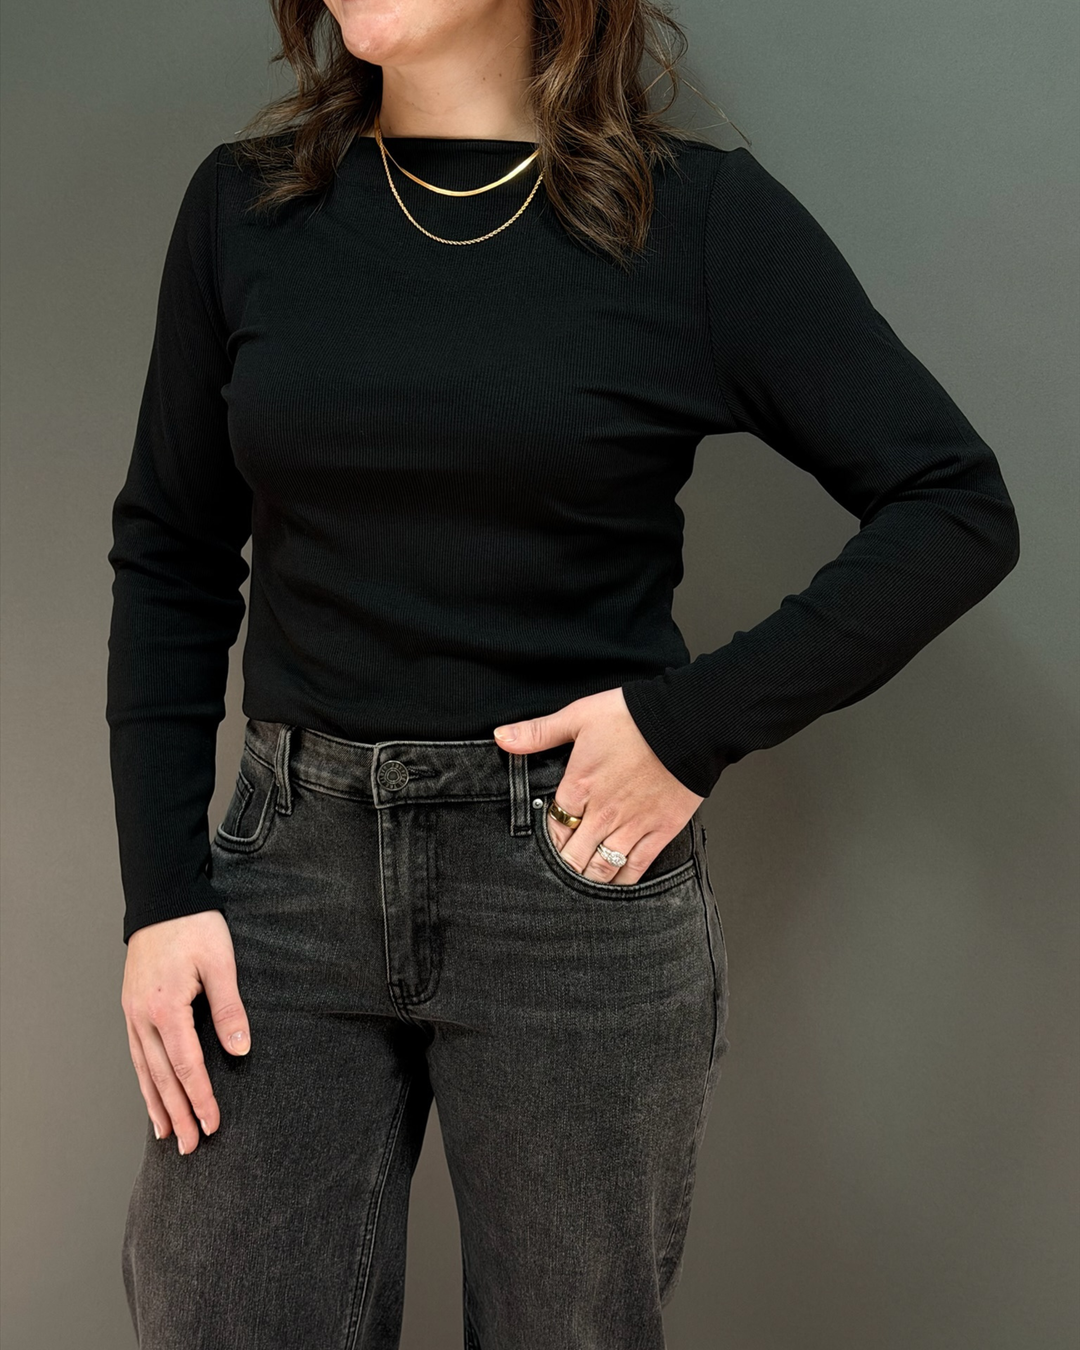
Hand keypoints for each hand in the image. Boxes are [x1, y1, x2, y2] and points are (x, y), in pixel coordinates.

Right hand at [121, 909, 250, 1154]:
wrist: (163, 900)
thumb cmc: (195, 927)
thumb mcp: (220, 963)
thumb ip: (229, 1008)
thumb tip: (241, 1049)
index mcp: (167, 1008)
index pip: (186, 1065)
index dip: (200, 1098)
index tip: (213, 1124)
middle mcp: (144, 1017)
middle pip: (161, 1077)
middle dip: (179, 1113)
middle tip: (192, 1148)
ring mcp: (133, 1014)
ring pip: (144, 1070)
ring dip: (157, 1104)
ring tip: (168, 1135)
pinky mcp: (132, 1008)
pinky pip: (137, 1054)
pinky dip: (144, 1080)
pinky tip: (151, 1096)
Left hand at [494, 687, 703, 883]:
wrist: (688, 721)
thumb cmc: (634, 716)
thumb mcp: (579, 716)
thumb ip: (538, 732)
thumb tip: (501, 737)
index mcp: (579, 786)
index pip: (551, 829)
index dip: (544, 845)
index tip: (540, 852)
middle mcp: (602, 813)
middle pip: (572, 857)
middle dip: (561, 871)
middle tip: (553, 884)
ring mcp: (632, 825)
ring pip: (601, 868)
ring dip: (586, 882)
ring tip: (577, 893)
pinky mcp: (660, 831)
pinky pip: (636, 868)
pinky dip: (621, 883)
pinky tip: (612, 889)